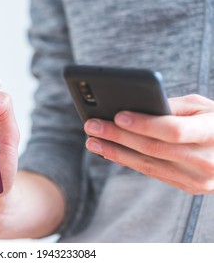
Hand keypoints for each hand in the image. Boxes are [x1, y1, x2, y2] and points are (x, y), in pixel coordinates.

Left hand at [84, 94, 213, 194]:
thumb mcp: (204, 107)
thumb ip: (173, 106)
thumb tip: (135, 107)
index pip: (173, 131)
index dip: (144, 124)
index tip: (118, 116)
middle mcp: (207, 160)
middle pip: (154, 148)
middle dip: (118, 137)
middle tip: (92, 126)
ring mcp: (199, 179)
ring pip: (149, 165)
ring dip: (116, 153)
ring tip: (92, 141)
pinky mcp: (189, 187)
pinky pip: (153, 173)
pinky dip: (128, 162)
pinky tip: (110, 152)